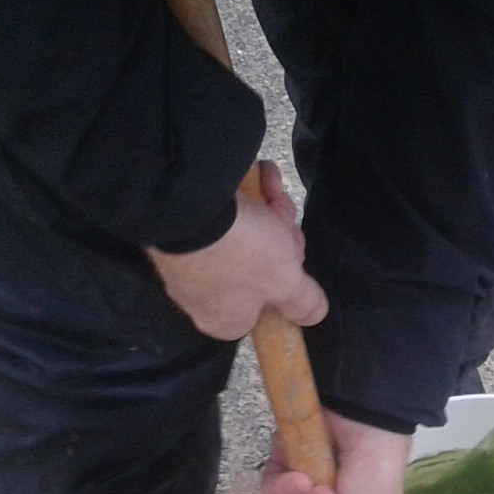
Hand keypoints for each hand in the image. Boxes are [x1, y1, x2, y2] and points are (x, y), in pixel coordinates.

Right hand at [147, 161, 328, 338]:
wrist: (187, 204)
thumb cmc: (240, 254)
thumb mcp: (285, 282)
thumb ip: (303, 301)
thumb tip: (315, 315)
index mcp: (225, 320)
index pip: (263, 310)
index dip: (286, 280)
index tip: (294, 258)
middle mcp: (201, 296)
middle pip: (256, 268)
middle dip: (277, 237)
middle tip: (281, 218)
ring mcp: (187, 260)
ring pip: (240, 237)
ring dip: (266, 209)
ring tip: (271, 185)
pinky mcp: (178, 227)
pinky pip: (220, 214)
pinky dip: (243, 193)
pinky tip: (260, 173)